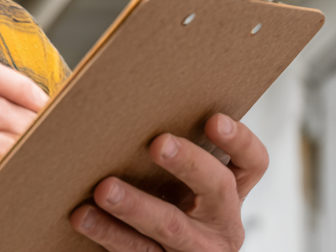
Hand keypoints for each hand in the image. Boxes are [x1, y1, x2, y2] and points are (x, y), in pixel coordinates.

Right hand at [0, 56, 48, 251]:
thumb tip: (16, 93)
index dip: (18, 83)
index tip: (39, 99)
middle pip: (0, 109)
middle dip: (31, 122)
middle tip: (47, 133)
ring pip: (5, 142)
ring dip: (27, 149)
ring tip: (33, 154)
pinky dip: (14, 172)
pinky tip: (17, 175)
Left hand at [70, 113, 267, 251]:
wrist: (163, 250)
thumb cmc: (165, 204)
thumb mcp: (182, 185)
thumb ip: (170, 150)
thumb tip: (123, 98)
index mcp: (229, 194)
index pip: (252, 163)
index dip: (240, 141)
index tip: (214, 119)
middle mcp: (220, 223)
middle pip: (217, 189)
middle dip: (189, 164)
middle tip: (158, 144)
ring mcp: (193, 249)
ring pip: (170, 226)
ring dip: (136, 205)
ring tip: (104, 188)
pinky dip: (108, 232)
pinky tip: (83, 216)